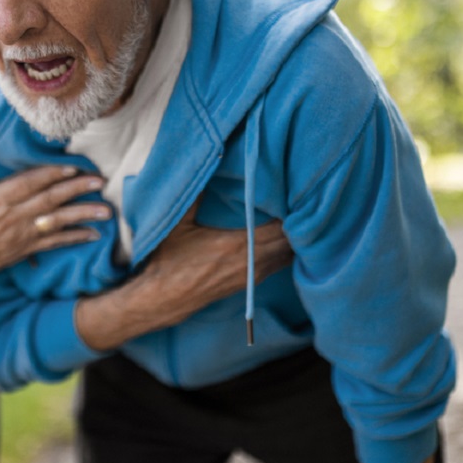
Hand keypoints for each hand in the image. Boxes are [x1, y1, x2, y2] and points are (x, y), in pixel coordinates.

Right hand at [0, 147, 108, 381]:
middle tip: (100, 181)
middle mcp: (13, 216)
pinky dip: (74, 238)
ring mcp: (21, 234)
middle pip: (51, 199)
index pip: (30, 182)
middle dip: (77, 189)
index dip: (53, 174)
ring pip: (58, 221)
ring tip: (107, 209)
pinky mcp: (24, 250)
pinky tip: (93, 234)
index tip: (73, 167)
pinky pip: (54, 243)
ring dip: (84, 214)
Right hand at [140, 209, 292, 314]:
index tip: (294, 195)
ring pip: (286, 256)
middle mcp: (250, 263)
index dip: (291, 213)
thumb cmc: (168, 260)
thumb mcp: (177, 224)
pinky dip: (284, 251)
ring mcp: (251, 276)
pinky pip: (277, 265)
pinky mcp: (248, 284)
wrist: (163, 298)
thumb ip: (194, 195)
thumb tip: (206, 164)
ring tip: (295, 218)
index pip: (280, 229)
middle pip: (289, 243)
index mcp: (237, 246)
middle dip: (297, 224)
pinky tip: (284, 239)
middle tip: (300, 202)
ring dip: (292, 239)